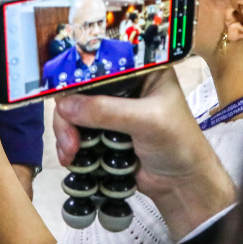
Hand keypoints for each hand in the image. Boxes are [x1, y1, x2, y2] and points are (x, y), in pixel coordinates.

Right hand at [53, 68, 235, 240]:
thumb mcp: (147, 120)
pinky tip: (70, 159)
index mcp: (140, 68)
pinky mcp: (102, 132)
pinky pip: (76, 131)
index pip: (102, 59)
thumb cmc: (178, 143)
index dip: (77, 70)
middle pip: (80, 86)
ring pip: (74, 110)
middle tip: (68, 139)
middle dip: (68, 112)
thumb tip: (63, 105)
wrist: (183, 184)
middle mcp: (122, 84)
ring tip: (70, 155)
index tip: (59, 89)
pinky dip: (69, 144)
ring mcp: (111, 109)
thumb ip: (107, 111)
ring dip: (66, 131)